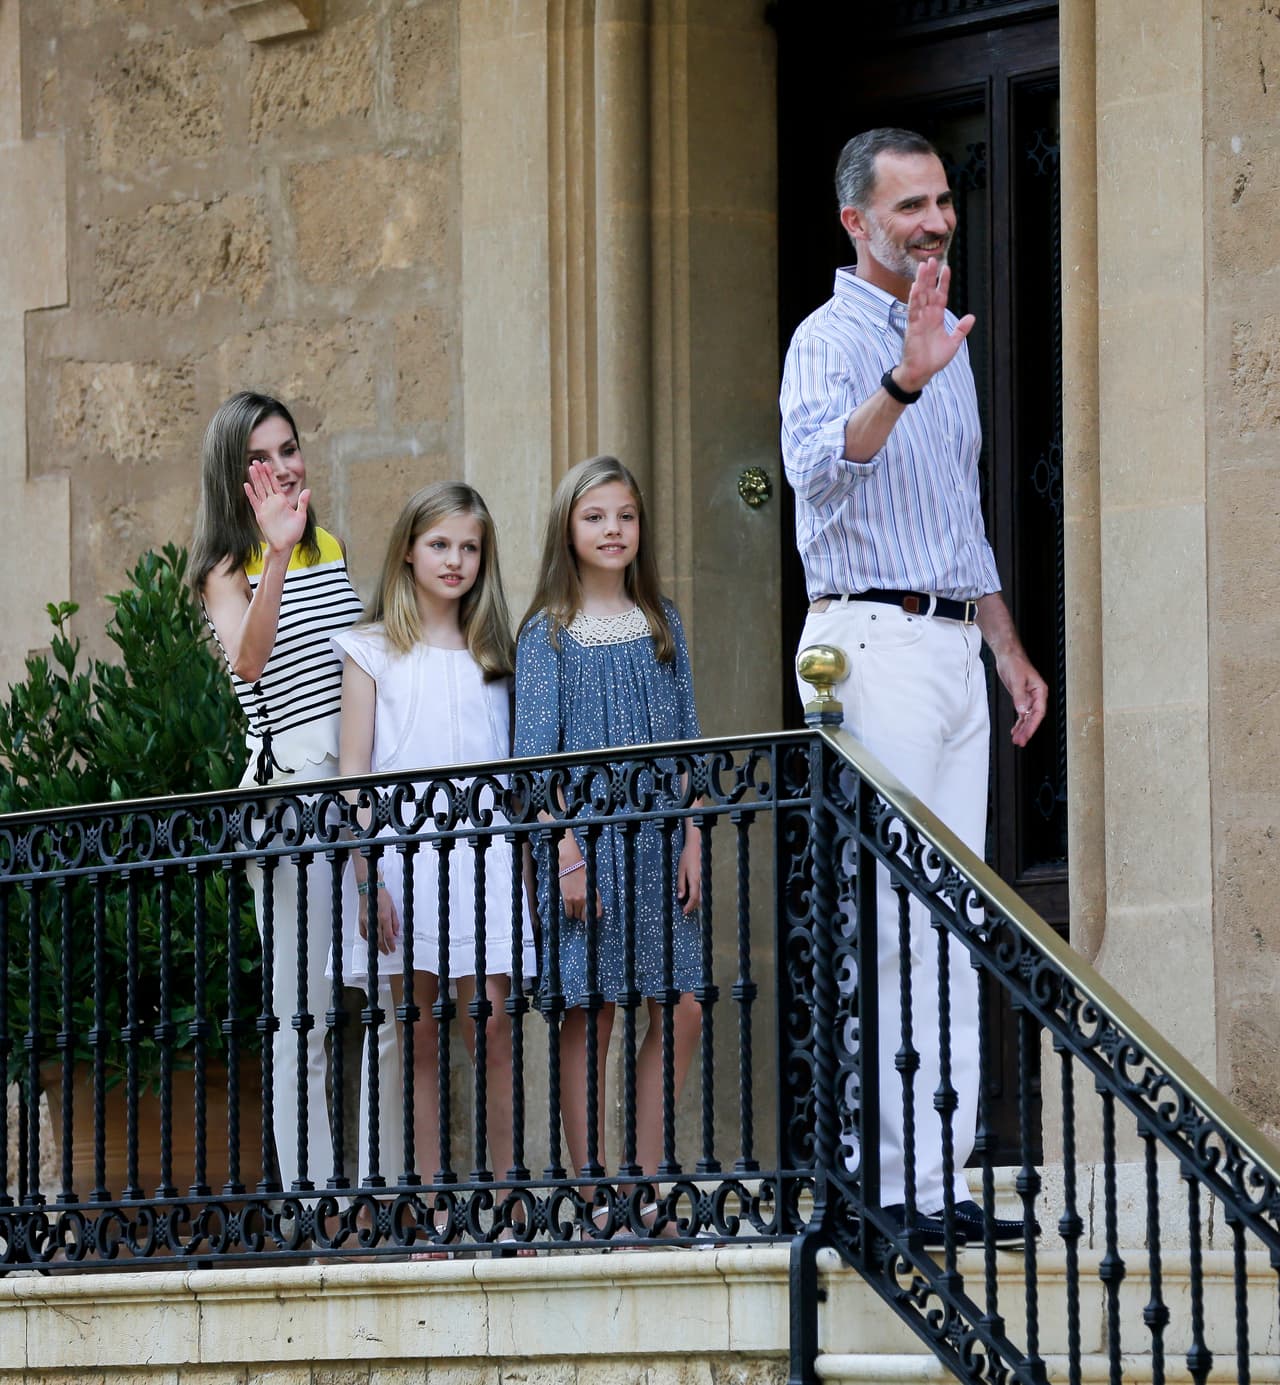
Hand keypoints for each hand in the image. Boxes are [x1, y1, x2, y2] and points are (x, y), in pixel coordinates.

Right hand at [244, 459, 309, 554]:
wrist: (285, 545)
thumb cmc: (293, 533)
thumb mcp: (301, 516)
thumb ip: (302, 503)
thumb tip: (308, 490)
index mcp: (281, 501)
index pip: (274, 484)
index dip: (270, 474)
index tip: (266, 463)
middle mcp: (272, 502)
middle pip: (265, 484)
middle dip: (261, 472)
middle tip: (255, 460)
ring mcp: (265, 508)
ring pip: (259, 490)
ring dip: (255, 479)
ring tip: (250, 468)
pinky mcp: (260, 514)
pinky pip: (254, 502)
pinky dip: (250, 494)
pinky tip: (246, 485)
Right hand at [358, 887, 401, 955]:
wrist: (370, 889)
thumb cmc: (382, 896)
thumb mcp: (393, 908)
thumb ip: (395, 922)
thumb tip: (396, 933)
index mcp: (384, 917)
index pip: (388, 936)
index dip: (391, 944)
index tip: (393, 948)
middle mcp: (374, 920)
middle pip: (379, 940)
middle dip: (384, 948)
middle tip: (388, 952)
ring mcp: (366, 921)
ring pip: (371, 938)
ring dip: (376, 945)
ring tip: (381, 949)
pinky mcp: (361, 920)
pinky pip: (364, 933)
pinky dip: (368, 938)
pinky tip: (371, 941)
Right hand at [557, 840, 601, 922]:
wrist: (571, 866)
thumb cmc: (581, 875)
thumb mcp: (591, 886)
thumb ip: (592, 898)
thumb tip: (591, 912)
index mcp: (595, 895)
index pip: (597, 914)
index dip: (593, 917)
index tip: (590, 916)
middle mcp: (587, 899)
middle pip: (585, 917)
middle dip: (583, 916)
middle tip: (580, 910)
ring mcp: (577, 899)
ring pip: (576, 916)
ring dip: (575, 913)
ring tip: (574, 905)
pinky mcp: (568, 899)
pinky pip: (569, 914)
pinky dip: (569, 913)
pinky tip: (569, 907)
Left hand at [677, 826, 701, 915]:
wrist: (696, 845)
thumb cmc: (687, 857)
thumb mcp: (680, 870)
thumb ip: (681, 884)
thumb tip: (680, 897)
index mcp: (695, 880)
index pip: (694, 898)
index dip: (689, 906)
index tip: (684, 912)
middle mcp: (701, 881)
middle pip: (699, 899)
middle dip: (693, 906)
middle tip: (685, 910)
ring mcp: (704, 879)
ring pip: (702, 894)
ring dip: (696, 901)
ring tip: (688, 904)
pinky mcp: (704, 876)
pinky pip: (702, 889)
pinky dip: (698, 895)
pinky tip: (692, 894)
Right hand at [896, 258, 975, 392]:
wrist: (922, 372)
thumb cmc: (934, 359)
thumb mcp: (953, 343)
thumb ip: (961, 329)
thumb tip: (971, 317)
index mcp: (936, 317)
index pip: (940, 295)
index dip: (943, 282)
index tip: (946, 268)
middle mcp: (927, 315)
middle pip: (928, 291)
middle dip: (930, 275)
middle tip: (930, 259)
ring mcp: (919, 320)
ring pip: (920, 296)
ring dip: (921, 281)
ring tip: (922, 266)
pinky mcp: (912, 327)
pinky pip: (913, 310)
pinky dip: (914, 298)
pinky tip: (916, 286)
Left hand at [996, 651, 1047, 747]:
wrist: (1008, 655)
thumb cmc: (1015, 663)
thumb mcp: (1016, 680)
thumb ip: (1019, 696)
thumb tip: (1022, 711)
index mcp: (1040, 691)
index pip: (1039, 712)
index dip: (1033, 725)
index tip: (1027, 734)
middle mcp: (1036, 696)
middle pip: (1034, 717)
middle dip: (1027, 730)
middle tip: (1020, 741)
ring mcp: (1029, 698)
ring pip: (1027, 717)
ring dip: (1022, 729)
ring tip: (1017, 740)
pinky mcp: (1021, 698)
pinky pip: (1022, 713)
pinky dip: (1018, 722)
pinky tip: (1015, 730)